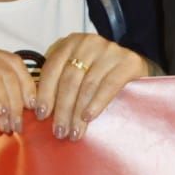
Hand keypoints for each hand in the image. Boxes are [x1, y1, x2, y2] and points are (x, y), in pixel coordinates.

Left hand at [36, 33, 152, 139]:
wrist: (134, 64)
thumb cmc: (100, 72)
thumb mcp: (76, 67)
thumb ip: (59, 79)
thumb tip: (40, 110)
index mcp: (70, 43)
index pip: (52, 69)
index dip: (45, 93)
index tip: (41, 116)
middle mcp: (89, 43)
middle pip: (69, 79)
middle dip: (62, 108)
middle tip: (59, 131)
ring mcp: (110, 50)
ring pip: (88, 85)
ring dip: (78, 112)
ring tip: (74, 132)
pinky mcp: (129, 61)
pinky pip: (109, 86)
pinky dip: (97, 103)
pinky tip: (88, 117)